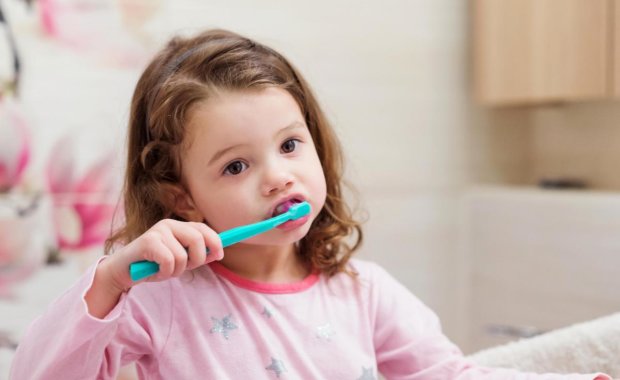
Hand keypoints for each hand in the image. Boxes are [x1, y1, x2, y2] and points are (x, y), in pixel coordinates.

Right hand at [100, 219, 223, 291]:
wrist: (123, 272)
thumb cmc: (153, 266)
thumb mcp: (179, 261)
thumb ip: (196, 255)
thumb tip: (217, 253)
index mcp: (178, 227)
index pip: (203, 228)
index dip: (215, 241)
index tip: (220, 255)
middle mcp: (169, 224)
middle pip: (198, 239)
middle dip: (197, 259)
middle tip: (185, 268)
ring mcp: (157, 231)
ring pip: (183, 255)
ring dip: (176, 270)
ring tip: (164, 270)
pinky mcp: (148, 241)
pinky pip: (170, 261)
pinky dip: (166, 272)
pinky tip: (156, 271)